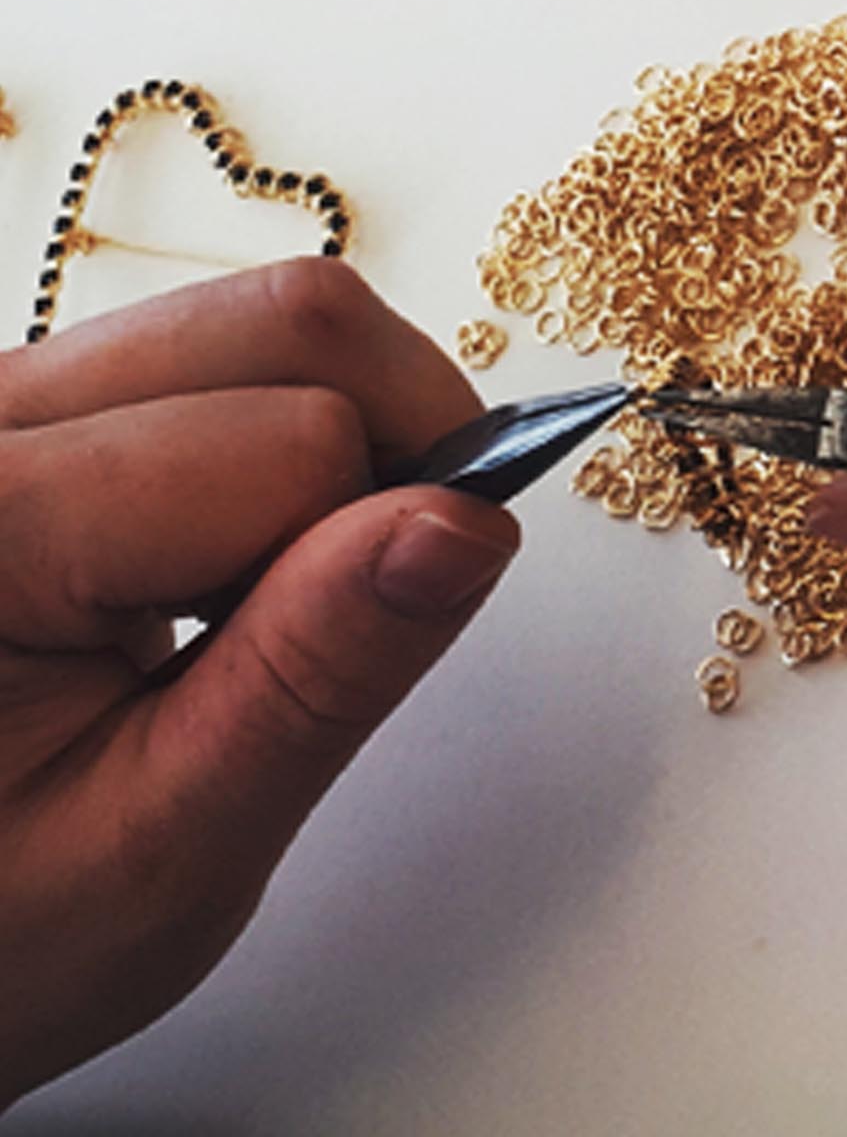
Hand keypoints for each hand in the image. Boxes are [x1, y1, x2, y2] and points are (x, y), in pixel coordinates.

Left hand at [0, 262, 516, 1105]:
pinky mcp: (19, 406)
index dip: (372, 555)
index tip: (332, 679)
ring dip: (331, 449)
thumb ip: (316, 675)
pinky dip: (270, 449)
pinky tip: (201, 579)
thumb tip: (470, 521)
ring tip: (250, 616)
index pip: (291, 440)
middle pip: (286, 327)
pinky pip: (206, 359)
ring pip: (257, 325)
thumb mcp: (159, 853)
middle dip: (392, 453)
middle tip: (340, 627)